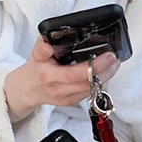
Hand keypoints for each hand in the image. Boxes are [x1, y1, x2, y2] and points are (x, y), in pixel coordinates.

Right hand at [4, 37, 119, 120]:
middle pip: (87, 82)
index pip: (73, 73)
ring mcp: (65, 98)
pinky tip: (105, 71)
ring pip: (91, 89)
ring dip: (106, 76)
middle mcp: (58, 89)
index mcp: (48, 75)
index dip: (92, 66)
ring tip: (114, 63)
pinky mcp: (70, 103)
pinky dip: (99, 81)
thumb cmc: (35, 68)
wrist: (27, 90)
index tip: (107, 55)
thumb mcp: (35, 53)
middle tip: (114, 57)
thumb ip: (43, 46)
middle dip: (105, 70)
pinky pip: (89, 93)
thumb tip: (53, 38)